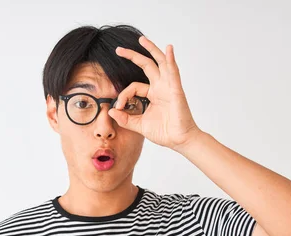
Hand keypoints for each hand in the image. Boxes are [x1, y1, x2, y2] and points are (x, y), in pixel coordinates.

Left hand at [109, 35, 202, 149]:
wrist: (179, 140)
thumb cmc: (164, 132)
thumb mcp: (139, 125)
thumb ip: (125, 119)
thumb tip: (111, 111)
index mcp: (153, 94)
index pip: (133, 87)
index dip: (123, 95)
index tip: (118, 108)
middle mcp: (161, 87)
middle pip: (147, 65)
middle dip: (133, 56)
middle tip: (119, 49)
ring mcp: (169, 87)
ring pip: (160, 62)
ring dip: (151, 49)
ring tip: (142, 40)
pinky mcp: (176, 90)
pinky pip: (173, 72)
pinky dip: (171, 60)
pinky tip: (168, 49)